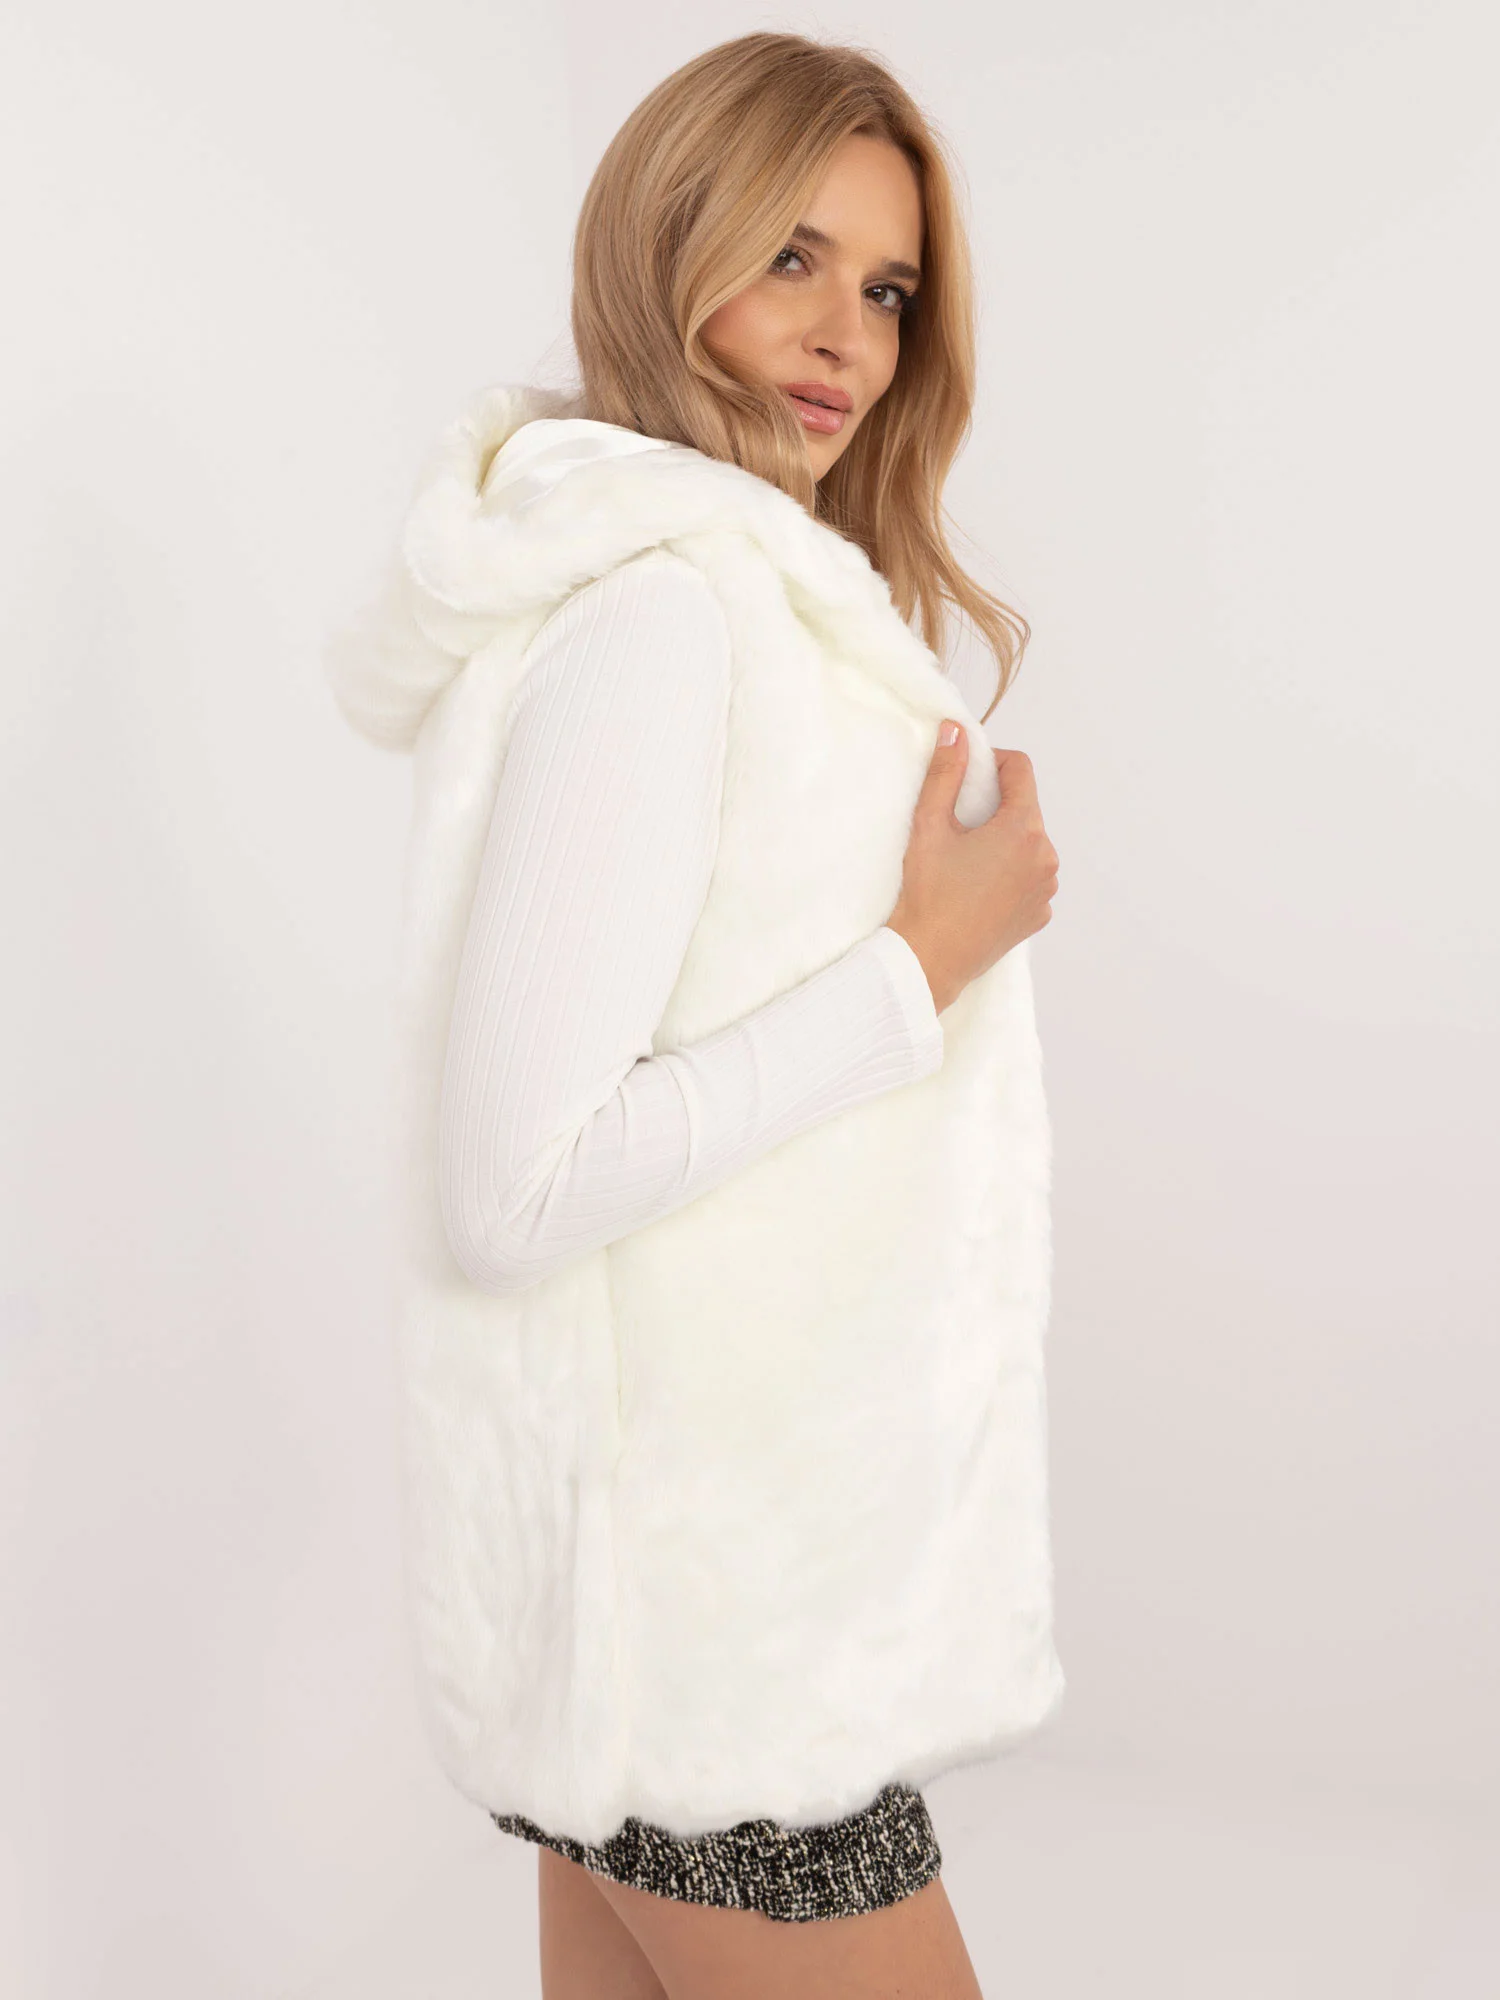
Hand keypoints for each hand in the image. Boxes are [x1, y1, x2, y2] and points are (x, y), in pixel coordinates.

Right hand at [885, 720, 1058, 1013]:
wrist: (930, 960)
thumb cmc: (927, 894)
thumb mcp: (930, 826)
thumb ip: (946, 773)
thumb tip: (955, 731)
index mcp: (1024, 830)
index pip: (1022, 771)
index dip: (994, 763)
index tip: (970, 774)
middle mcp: (1046, 857)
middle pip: (1026, 809)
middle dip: (997, 806)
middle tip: (959, 823)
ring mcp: (1046, 889)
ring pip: (1030, 844)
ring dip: (1005, 840)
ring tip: (967, 859)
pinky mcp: (1039, 914)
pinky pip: (1030, 878)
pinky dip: (1010, 873)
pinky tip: (978, 887)